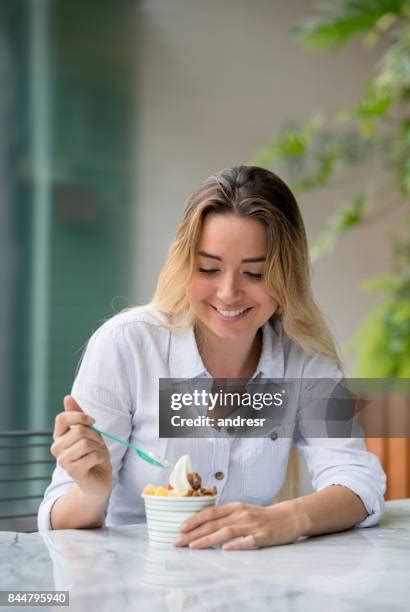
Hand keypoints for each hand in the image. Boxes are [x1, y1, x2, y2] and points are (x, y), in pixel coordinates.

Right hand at [50, 395, 111, 498]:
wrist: (98, 479)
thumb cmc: (93, 453)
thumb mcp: (88, 431)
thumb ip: (78, 416)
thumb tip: (67, 397)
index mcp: (59, 436)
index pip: (61, 418)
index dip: (80, 416)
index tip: (93, 421)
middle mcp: (56, 448)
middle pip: (79, 431)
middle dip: (95, 435)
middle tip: (97, 443)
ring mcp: (62, 461)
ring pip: (85, 443)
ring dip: (98, 447)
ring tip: (96, 453)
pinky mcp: (72, 471)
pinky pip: (91, 456)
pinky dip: (100, 457)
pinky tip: (96, 462)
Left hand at [174, 500, 303, 549]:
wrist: (289, 517)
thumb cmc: (262, 517)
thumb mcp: (242, 512)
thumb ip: (226, 517)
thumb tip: (204, 526)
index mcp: (235, 507)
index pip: (210, 513)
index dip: (194, 520)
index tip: (180, 529)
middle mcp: (241, 514)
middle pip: (214, 523)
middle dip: (194, 533)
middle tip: (178, 542)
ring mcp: (252, 525)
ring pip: (226, 532)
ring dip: (208, 539)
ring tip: (193, 546)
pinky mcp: (263, 536)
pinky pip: (248, 541)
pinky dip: (236, 545)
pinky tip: (225, 550)